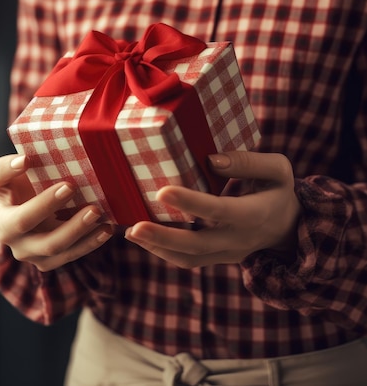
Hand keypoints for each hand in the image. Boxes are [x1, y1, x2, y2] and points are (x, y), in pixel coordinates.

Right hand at [0, 154, 112, 271]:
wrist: (19, 199)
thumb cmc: (11, 182)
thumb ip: (4, 168)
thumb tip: (24, 160)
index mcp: (4, 225)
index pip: (23, 219)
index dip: (45, 204)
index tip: (70, 185)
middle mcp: (18, 246)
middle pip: (47, 243)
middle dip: (72, 226)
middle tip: (94, 207)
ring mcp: (35, 255)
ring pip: (63, 252)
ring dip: (85, 236)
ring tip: (103, 217)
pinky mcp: (50, 259)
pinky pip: (72, 255)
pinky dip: (91, 242)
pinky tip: (107, 229)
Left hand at [125, 151, 301, 267]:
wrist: (290, 228)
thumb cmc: (279, 190)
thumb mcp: (278, 169)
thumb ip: (248, 162)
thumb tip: (210, 159)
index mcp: (254, 213)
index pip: (219, 210)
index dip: (191, 203)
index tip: (163, 191)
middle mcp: (238, 238)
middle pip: (198, 245)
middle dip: (164, 237)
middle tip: (134, 227)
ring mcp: (227, 252)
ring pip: (189, 258)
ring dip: (157, 248)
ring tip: (129, 232)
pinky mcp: (217, 257)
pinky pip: (189, 261)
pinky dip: (163, 252)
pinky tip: (141, 237)